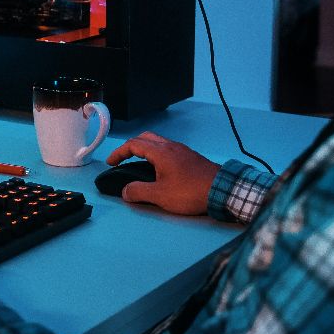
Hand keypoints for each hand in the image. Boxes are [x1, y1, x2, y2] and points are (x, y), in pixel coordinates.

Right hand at [105, 131, 219, 215]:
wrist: (222, 190)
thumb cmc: (190, 191)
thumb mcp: (160, 195)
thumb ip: (139, 192)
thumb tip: (126, 191)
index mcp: (161, 152)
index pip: (134, 144)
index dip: (119, 152)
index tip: (111, 162)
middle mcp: (171, 147)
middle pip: (146, 138)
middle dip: (131, 146)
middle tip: (123, 159)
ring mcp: (183, 151)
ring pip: (159, 143)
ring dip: (145, 150)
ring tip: (139, 164)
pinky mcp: (191, 158)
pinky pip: (169, 150)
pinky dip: (157, 155)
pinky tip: (160, 170)